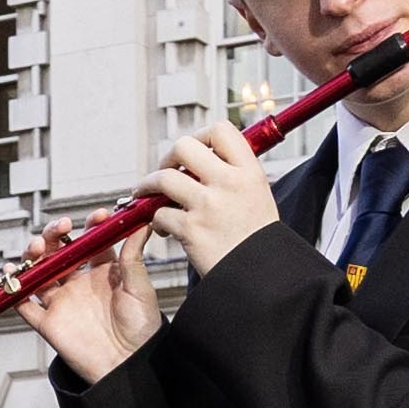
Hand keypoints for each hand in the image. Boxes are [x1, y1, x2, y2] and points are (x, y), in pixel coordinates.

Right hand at [18, 227, 162, 379]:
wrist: (128, 365)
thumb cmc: (140, 329)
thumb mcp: (140, 287)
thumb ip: (133, 256)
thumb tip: (141, 224)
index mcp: (102, 273)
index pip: (90, 241)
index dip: (90, 226)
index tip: (96, 216)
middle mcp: (79, 284)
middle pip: (57, 252)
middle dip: (54, 235)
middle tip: (60, 227)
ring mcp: (61, 302)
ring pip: (37, 272)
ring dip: (32, 255)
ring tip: (38, 247)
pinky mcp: (48, 322)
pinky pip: (23, 304)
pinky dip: (13, 289)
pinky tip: (12, 274)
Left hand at [148, 120, 278, 278]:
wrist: (261, 277)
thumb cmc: (257, 240)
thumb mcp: (258, 195)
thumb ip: (234, 172)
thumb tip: (205, 156)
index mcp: (248, 172)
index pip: (219, 130)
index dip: (201, 136)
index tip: (195, 151)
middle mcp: (228, 183)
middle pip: (184, 147)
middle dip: (168, 158)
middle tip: (166, 170)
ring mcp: (208, 205)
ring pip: (163, 178)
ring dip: (149, 186)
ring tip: (147, 195)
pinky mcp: (191, 229)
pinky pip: (159, 213)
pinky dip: (155, 220)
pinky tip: (163, 227)